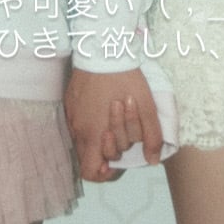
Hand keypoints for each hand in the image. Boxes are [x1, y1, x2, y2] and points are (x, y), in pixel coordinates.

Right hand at [65, 67, 162, 181]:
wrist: (102, 50)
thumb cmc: (125, 79)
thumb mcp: (146, 107)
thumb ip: (151, 136)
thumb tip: (152, 160)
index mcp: (95, 134)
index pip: (91, 172)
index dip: (104, 174)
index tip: (115, 162)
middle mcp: (79, 130)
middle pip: (91, 156)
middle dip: (110, 148)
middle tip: (122, 129)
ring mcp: (72, 117)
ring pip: (85, 140)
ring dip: (101, 135)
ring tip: (113, 115)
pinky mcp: (70, 105)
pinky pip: (80, 124)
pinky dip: (93, 123)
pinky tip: (103, 106)